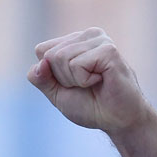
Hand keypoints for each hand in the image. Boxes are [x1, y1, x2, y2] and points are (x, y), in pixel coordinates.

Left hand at [26, 27, 156, 156]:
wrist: (117, 120)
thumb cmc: (90, 106)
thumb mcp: (56, 93)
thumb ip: (41, 79)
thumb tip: (39, 65)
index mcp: (73, 42)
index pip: (42, 50)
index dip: (51, 75)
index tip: (71, 83)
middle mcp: (86, 36)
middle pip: (50, 55)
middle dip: (62, 78)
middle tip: (85, 85)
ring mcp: (99, 40)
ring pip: (61, 58)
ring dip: (74, 80)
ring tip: (94, 83)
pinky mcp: (108, 49)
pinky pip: (77, 64)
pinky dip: (84, 80)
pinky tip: (101, 80)